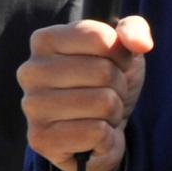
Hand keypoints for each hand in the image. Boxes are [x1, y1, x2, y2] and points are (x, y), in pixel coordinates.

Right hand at [18, 17, 152, 170]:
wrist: (99, 136)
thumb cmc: (105, 86)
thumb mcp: (123, 51)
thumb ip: (133, 30)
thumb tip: (140, 43)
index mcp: (45, 41)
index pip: (100, 37)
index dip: (120, 54)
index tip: (114, 64)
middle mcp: (30, 71)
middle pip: (103, 72)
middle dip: (118, 87)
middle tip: (107, 95)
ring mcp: (32, 107)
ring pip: (103, 103)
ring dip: (113, 112)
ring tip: (100, 115)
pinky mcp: (40, 139)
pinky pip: (97, 132)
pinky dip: (106, 137)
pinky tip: (92, 138)